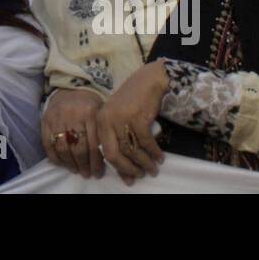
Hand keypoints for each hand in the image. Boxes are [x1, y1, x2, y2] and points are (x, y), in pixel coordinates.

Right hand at [40, 88, 104, 176]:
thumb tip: (108, 158)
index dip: (96, 162)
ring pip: (63, 148)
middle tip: (87, 174)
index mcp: (90, 113)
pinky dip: (54, 156)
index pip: (94, 144)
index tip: (98, 173)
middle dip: (84, 165)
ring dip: (70, 163)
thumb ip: (102, 132)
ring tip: (75, 170)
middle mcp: (73, 116)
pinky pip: (48, 143)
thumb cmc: (89, 104)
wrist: (70, 88)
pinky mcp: (46, 120)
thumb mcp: (101, 112)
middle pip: (79, 148)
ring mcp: (57, 118)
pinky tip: (61, 163)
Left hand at [96, 60, 167, 184]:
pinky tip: (160, 157)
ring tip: (153, 169)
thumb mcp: (118, 117)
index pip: (104, 151)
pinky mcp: (137, 118)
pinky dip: (154, 152)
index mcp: (99, 121)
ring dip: (145, 163)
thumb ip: (117, 137)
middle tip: (141, 176)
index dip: (117, 168)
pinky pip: (146, 142)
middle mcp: (106, 120)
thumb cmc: (134, 100)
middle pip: (114, 155)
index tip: (128, 179)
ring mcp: (121, 119)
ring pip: (131, 150)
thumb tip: (123, 166)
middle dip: (128, 169)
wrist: (149, 80)